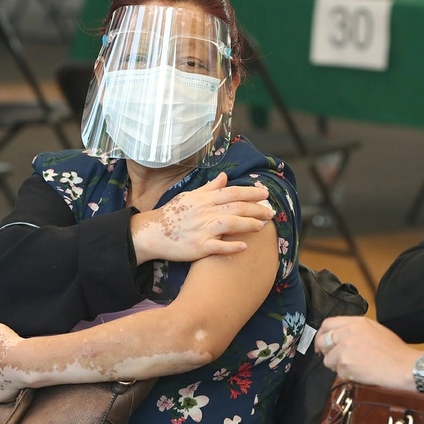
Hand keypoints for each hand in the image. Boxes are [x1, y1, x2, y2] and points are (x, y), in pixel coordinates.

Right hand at [131, 172, 274, 262]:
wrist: (152, 232)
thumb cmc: (172, 214)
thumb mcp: (189, 196)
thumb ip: (209, 188)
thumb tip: (224, 176)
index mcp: (204, 199)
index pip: (232, 192)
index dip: (250, 192)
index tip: (265, 194)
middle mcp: (205, 212)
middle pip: (236, 207)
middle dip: (256, 208)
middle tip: (271, 212)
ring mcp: (202, 229)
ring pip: (230, 224)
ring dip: (248, 224)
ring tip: (262, 226)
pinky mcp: (199, 247)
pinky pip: (218, 246)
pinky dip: (232, 246)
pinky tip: (244, 246)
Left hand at [317, 316, 419, 390]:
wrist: (404, 366)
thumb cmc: (395, 351)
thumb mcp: (375, 329)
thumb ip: (355, 330)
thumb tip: (340, 337)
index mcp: (356, 322)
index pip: (327, 324)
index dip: (322, 334)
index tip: (322, 342)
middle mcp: (348, 332)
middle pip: (322, 341)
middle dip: (325, 352)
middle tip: (334, 359)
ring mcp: (345, 349)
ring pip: (328, 360)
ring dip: (338, 366)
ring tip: (356, 367)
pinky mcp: (345, 365)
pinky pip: (338, 373)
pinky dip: (347, 376)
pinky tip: (361, 373)